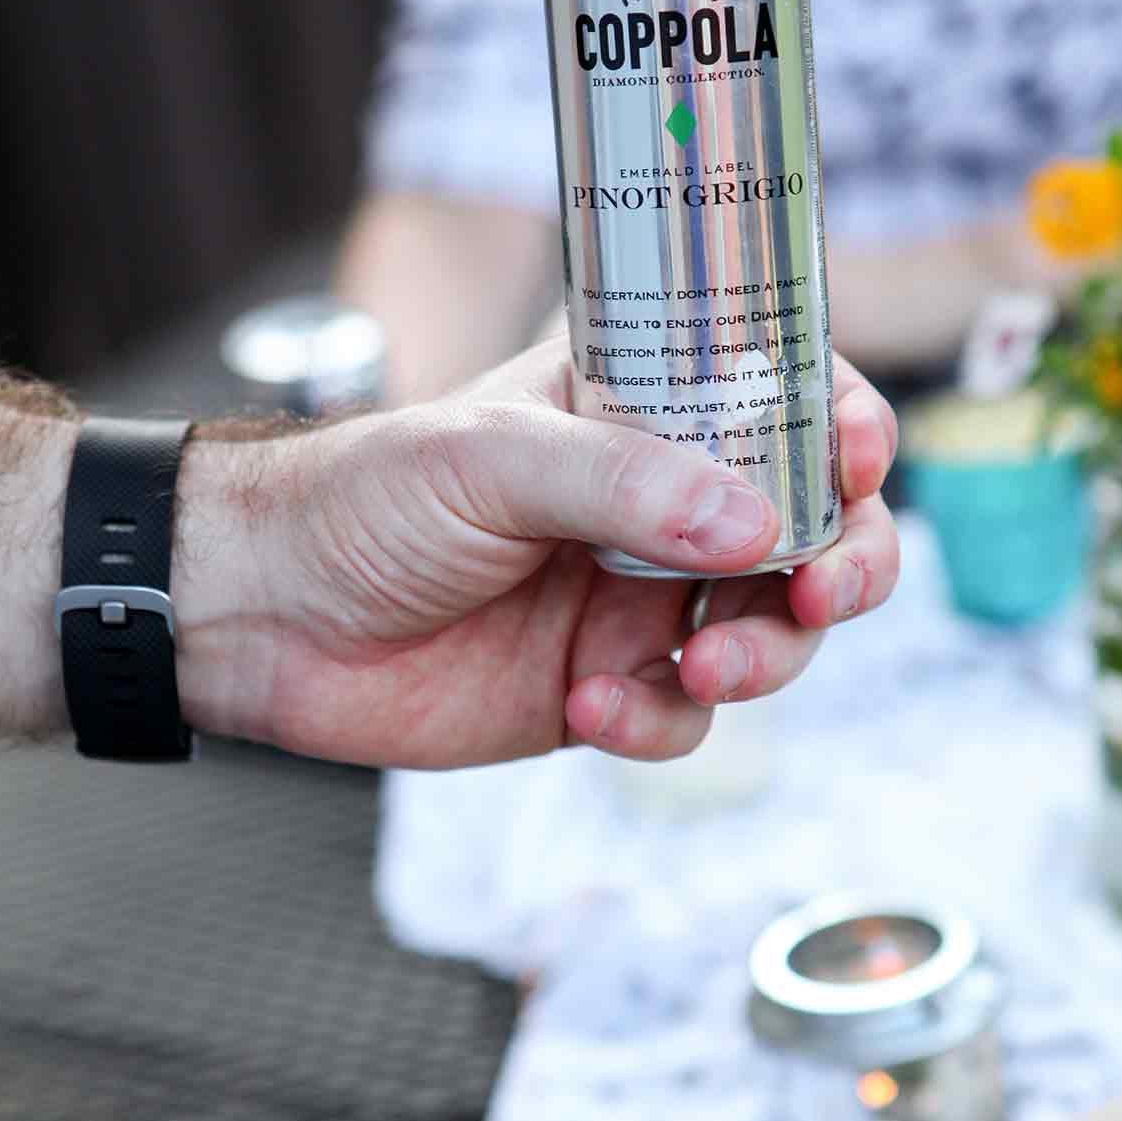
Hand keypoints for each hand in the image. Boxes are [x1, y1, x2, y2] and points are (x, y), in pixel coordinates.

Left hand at [176, 338, 898, 767]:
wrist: (262, 616)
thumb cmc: (361, 498)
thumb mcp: (490, 456)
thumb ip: (625, 484)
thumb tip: (762, 526)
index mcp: (638, 406)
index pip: (782, 397)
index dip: (843, 425)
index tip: (860, 463)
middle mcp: (656, 501)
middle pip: (810, 529)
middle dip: (843, 564)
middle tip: (823, 596)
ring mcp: (637, 598)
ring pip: (769, 632)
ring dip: (762, 655)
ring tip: (704, 668)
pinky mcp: (606, 689)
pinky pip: (684, 717)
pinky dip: (659, 722)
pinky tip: (588, 709)